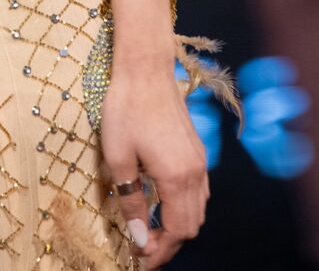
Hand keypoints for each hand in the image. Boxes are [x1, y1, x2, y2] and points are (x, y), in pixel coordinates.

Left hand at [99, 58, 208, 266]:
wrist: (145, 67)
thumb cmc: (126, 108)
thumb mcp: (119, 157)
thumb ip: (131, 200)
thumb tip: (138, 236)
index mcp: (177, 177)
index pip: (176, 231)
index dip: (159, 251)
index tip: (139, 259)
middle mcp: (196, 172)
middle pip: (191, 225)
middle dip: (169, 243)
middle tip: (143, 249)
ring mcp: (199, 159)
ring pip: (198, 209)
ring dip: (178, 226)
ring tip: (150, 231)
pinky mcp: (196, 148)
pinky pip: (199, 191)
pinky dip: (184, 207)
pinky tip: (162, 204)